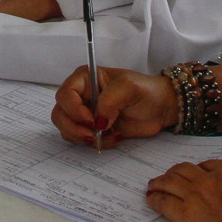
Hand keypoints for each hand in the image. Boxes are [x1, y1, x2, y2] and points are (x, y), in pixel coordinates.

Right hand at [51, 65, 176, 147]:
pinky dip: (95, 143)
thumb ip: (110, 101)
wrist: (160, 108)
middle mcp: (81, 95)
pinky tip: (113, 137)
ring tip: (105, 136)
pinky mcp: (92, 129)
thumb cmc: (146, 91)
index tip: (90, 120)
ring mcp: (85, 113)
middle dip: (74, 127)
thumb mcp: (129, 87)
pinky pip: (81, 139)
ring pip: (66, 128)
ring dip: (82, 137)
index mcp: (86, 79)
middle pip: (60, 113)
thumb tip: (97, 121)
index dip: (73, 109)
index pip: (65, 94)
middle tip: (92, 135)